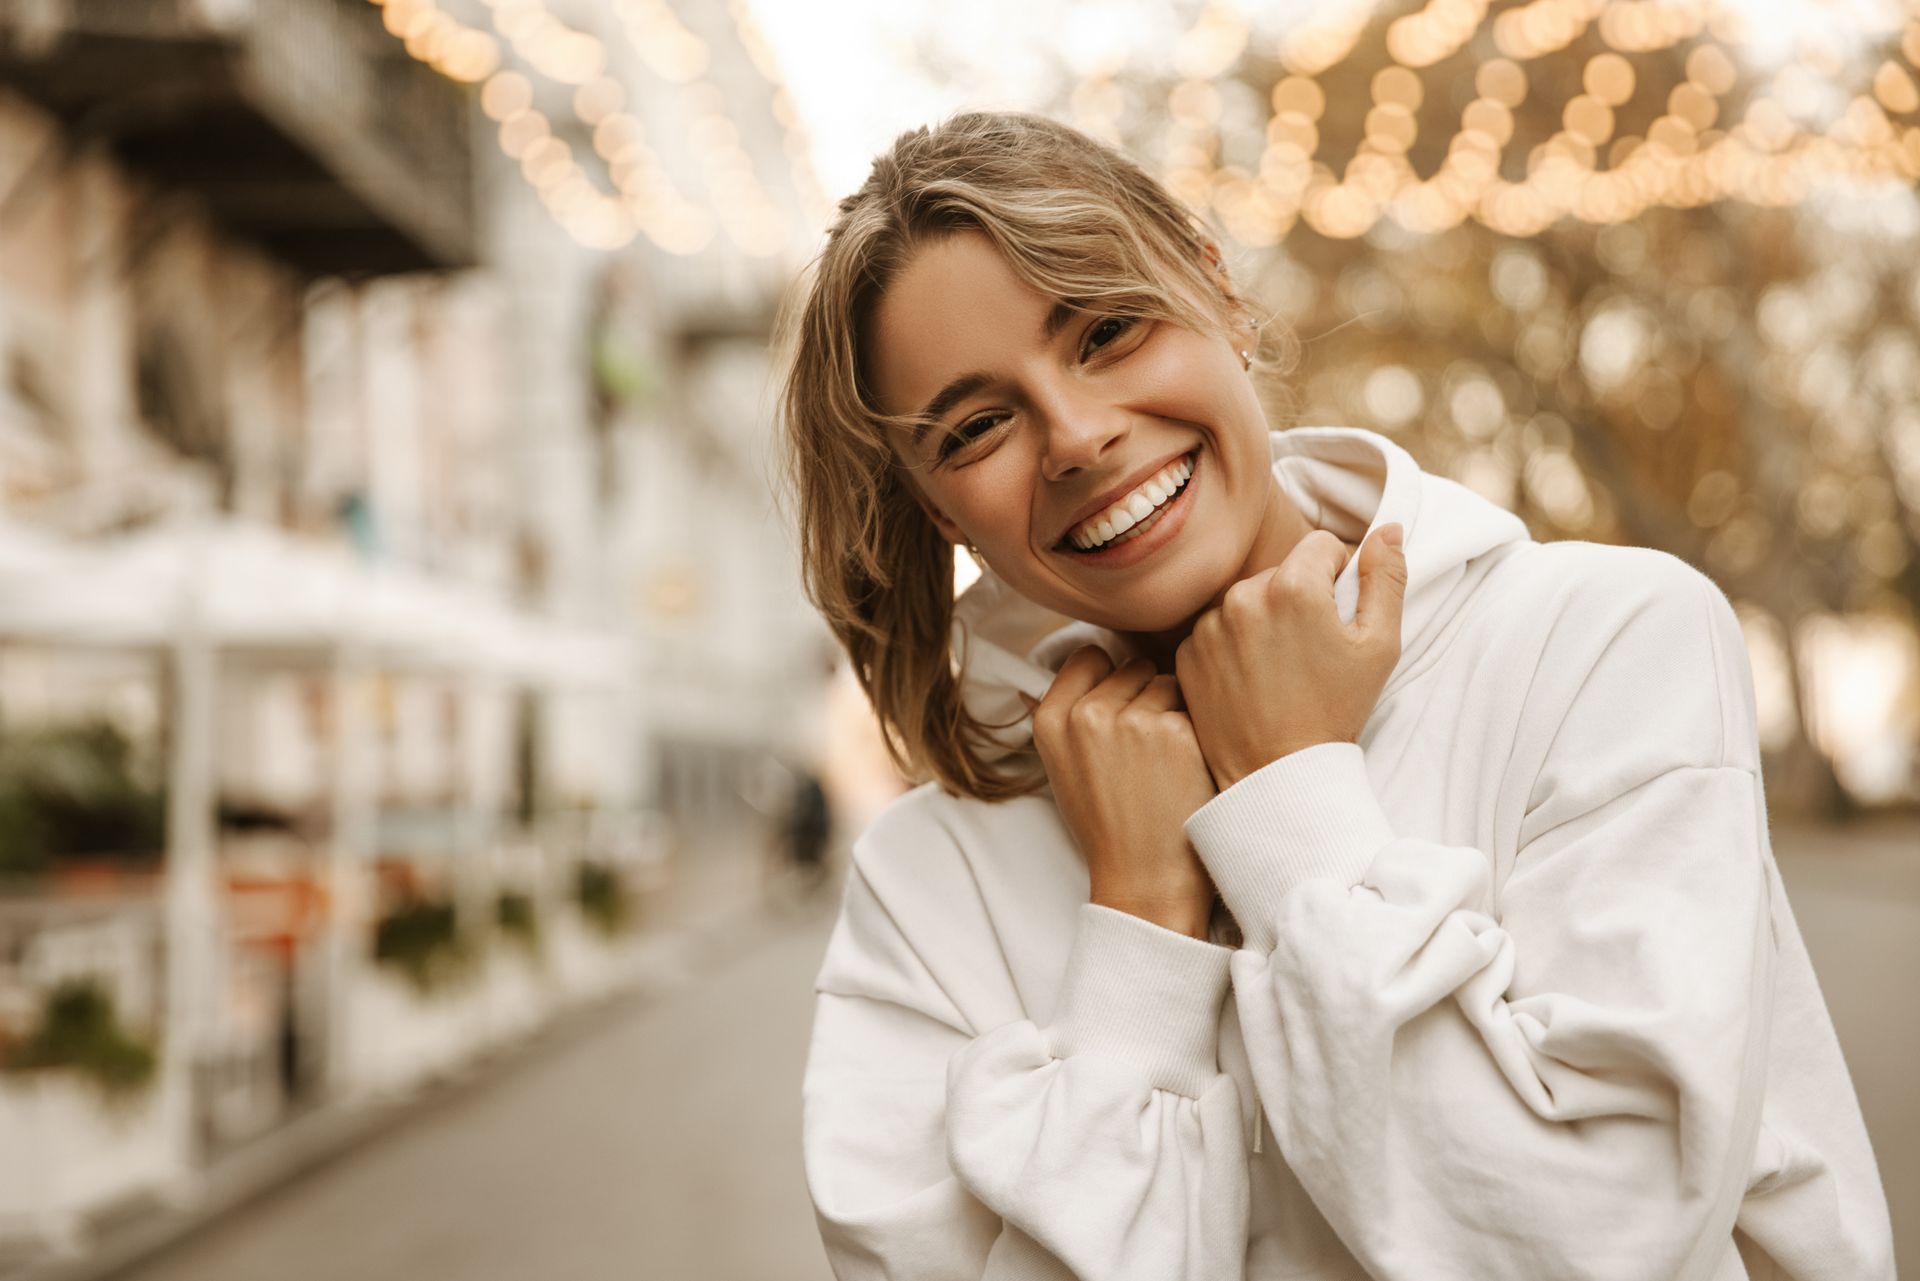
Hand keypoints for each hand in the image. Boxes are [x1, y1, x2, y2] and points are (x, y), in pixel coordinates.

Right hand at [1019, 648, 1217, 937]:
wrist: (1145, 880)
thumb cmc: (1109, 825)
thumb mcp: (1065, 767)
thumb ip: (1071, 713)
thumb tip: (1089, 656)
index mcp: (1050, 720)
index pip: (1089, 655)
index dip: (1111, 676)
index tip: (1122, 704)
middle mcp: (1085, 715)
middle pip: (1132, 665)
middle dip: (1146, 693)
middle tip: (1147, 747)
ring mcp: (1131, 721)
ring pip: (1168, 681)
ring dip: (1175, 709)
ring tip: (1166, 761)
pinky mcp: (1176, 732)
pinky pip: (1196, 706)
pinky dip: (1199, 732)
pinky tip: (1188, 769)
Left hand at [1175, 525, 1406, 790]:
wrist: (1277, 774)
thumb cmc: (1335, 711)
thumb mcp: (1379, 646)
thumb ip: (1386, 578)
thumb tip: (1390, 529)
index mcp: (1294, 586)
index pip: (1321, 546)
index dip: (1338, 576)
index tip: (1338, 616)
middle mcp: (1242, 596)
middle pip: (1281, 572)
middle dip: (1299, 598)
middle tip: (1312, 650)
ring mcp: (1208, 625)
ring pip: (1247, 600)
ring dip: (1264, 620)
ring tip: (1281, 668)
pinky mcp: (1186, 652)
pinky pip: (1217, 629)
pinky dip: (1234, 645)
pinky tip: (1252, 679)